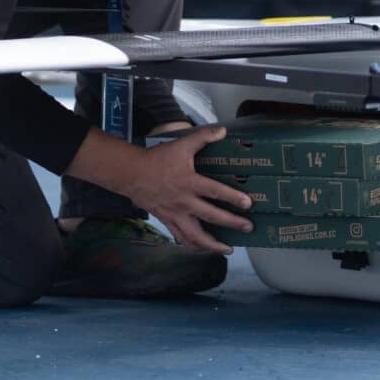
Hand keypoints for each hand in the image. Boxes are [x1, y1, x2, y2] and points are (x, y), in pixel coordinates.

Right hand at [66, 126, 252, 252]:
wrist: (131, 173)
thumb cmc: (158, 159)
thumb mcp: (181, 144)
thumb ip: (203, 137)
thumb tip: (224, 130)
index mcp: (189, 182)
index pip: (215, 192)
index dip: (233, 198)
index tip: (248, 204)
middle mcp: (183, 202)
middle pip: (211, 217)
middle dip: (231, 223)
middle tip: (248, 227)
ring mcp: (174, 214)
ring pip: (195, 236)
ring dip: (213, 245)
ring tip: (228, 249)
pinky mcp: (167, 221)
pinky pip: (181, 238)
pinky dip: (194, 245)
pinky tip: (203, 249)